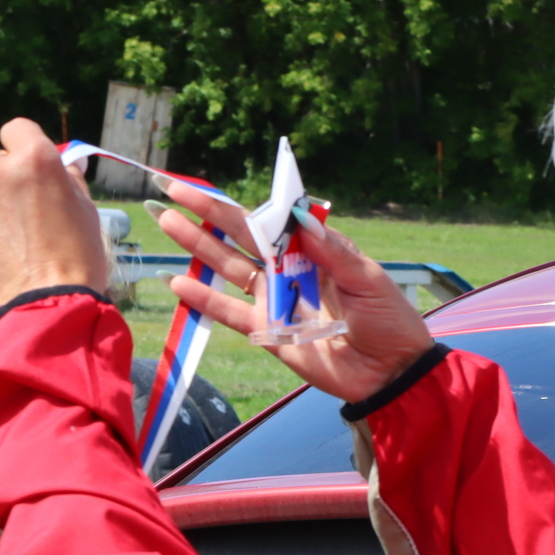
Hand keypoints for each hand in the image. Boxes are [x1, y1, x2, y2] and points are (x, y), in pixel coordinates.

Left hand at [0, 119, 109, 314]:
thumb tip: (67, 162)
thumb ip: (69, 178)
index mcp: (36, 159)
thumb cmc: (77, 259)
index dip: (22, 145)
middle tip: (27, 217)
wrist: (48, 304)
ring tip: (15, 245)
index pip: (17, 129)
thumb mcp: (86, 210)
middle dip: (9, 183)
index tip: (27, 164)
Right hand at [152, 179, 435, 404]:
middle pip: (238, 236)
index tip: (213, 183)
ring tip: (165, 222)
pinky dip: (203, 299)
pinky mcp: (266, 332)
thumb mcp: (367, 277)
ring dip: (197, 246)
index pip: (269, 217)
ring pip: (227, 267)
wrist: (389, 370)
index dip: (243, 200)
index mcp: (311, 249)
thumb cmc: (387, 318)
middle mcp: (287, 269)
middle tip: (170, 190)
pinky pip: (229, 312)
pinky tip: (177, 282)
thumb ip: (331, 250)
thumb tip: (298, 217)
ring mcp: (273, 300)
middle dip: (205, 214)